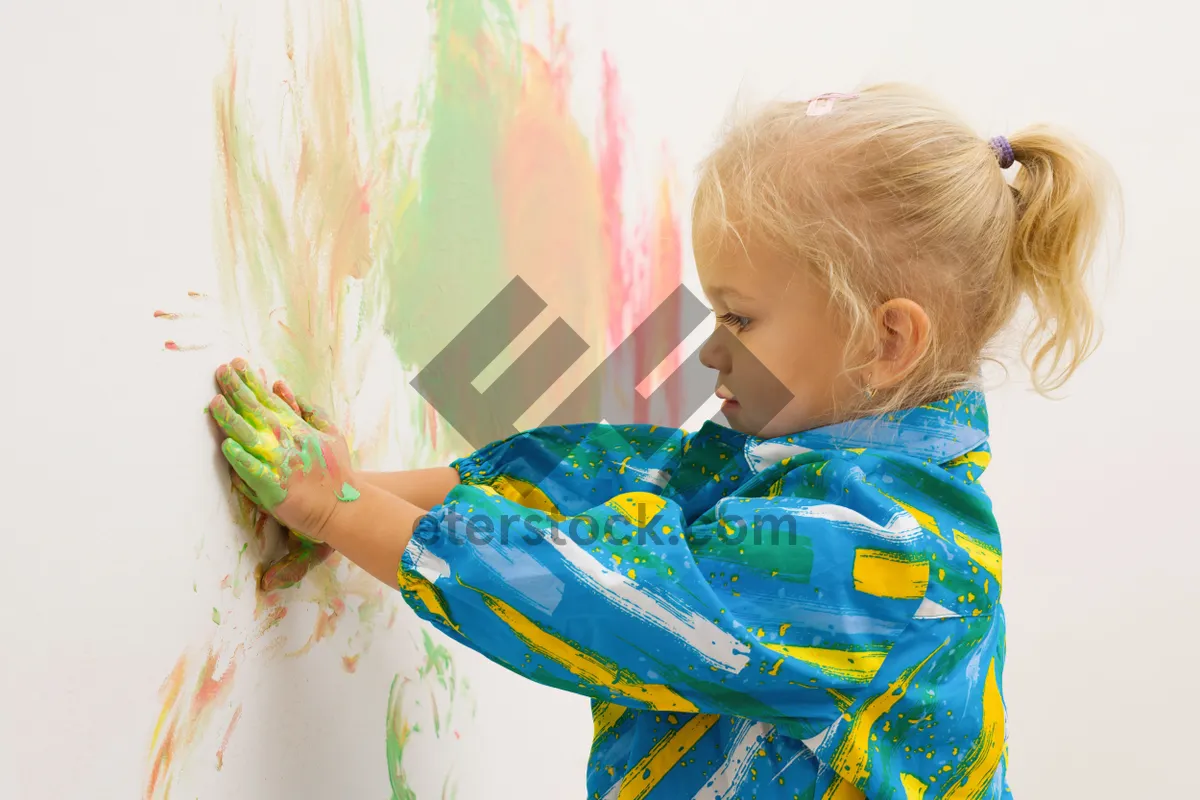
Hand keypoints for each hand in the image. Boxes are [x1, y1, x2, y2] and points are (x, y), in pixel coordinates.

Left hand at [208, 358, 360, 546]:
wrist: (344, 507)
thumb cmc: (336, 472)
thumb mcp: (331, 434)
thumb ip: (309, 411)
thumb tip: (283, 388)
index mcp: (298, 428)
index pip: (270, 400)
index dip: (252, 381)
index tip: (236, 363)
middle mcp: (288, 442)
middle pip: (256, 411)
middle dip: (237, 389)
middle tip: (220, 370)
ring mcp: (281, 464)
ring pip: (251, 436)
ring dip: (231, 418)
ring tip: (214, 402)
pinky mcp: (275, 488)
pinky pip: (255, 471)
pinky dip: (241, 458)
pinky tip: (227, 446)